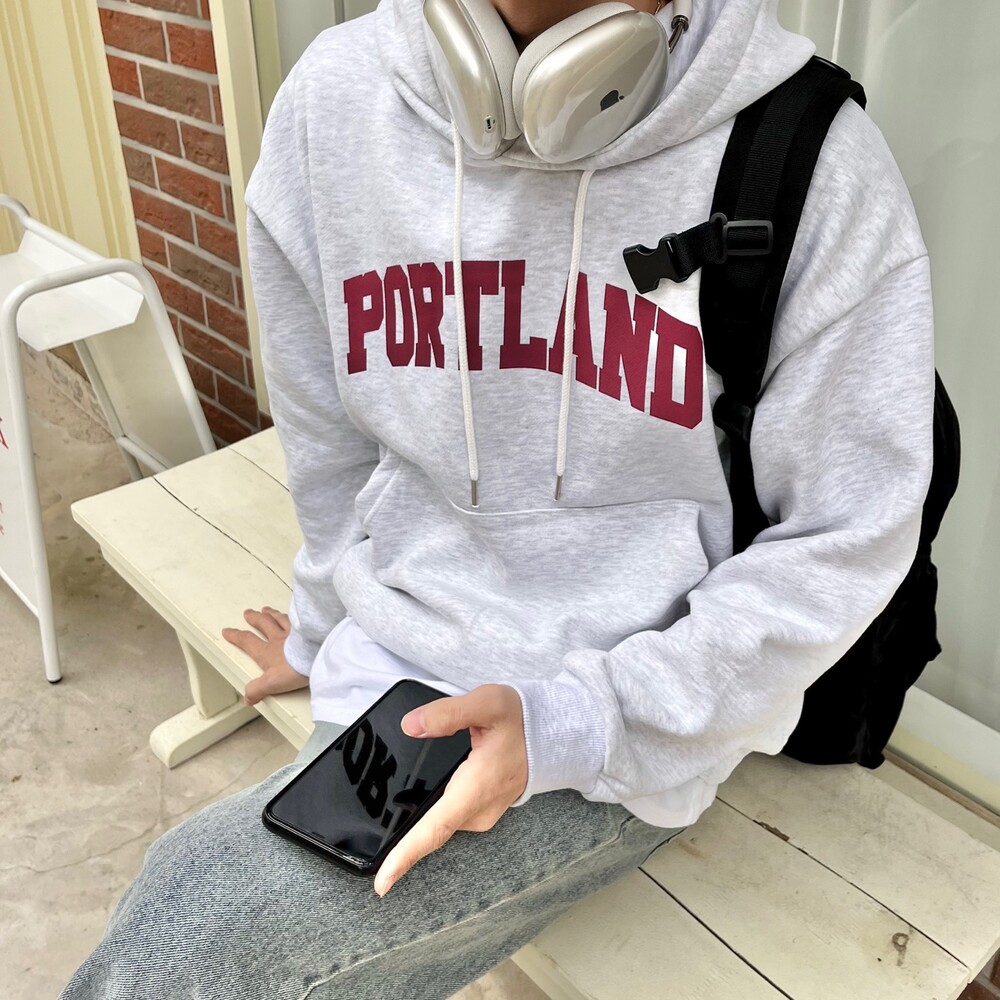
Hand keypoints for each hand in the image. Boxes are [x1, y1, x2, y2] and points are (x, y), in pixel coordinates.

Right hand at [221, 606, 308, 705]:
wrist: (317, 656)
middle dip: (254, 618)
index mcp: (267, 651)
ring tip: (267, 610)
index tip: (228, 631)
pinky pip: (298, 618)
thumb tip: (248, 697)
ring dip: (271, 614)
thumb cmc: (294, 669)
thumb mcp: (271, 684)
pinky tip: (295, 612)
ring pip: (280, 619)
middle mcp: (278, 638)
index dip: (236, 636)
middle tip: (248, 613)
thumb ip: (257, 690)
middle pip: (263, 624)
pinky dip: (293, 614)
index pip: (248, 641)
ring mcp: (294, 632)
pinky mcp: (308, 630)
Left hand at [374, 683, 527, 896]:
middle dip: (400, 836)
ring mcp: (482, 814)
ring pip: (439, 822)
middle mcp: (478, 810)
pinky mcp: (482, 811)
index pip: (436, 828)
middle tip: (371, 834)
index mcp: (476, 788)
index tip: (382, 883)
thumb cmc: (520, 719)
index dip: (407, 856)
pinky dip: (432, 811)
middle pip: (431, 829)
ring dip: (417, 818)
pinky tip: (421, 796)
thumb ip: (448, 713)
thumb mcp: (487, 703)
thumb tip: (411, 726)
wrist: (551, 734)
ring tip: (392, 806)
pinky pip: (450, 817)